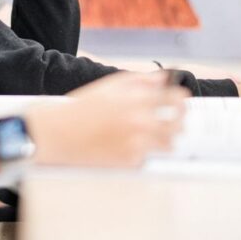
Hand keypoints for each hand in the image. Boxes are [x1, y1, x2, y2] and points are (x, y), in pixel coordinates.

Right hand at [30, 72, 186, 167]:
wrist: (58, 133)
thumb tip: (163, 78)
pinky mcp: (130, 162)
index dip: (181, 99)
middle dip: (179, 121)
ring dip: (164, 140)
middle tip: (175, 122)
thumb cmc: (81, 107)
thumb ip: (139, 80)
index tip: (182, 100)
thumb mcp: (108, 86)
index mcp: (136, 99)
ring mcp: (137, 143)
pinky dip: (142, 153)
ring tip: (153, 136)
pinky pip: (148, 158)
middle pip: (178, 124)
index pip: (174, 99)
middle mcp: (140, 121)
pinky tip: (128, 147)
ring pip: (168, 145)